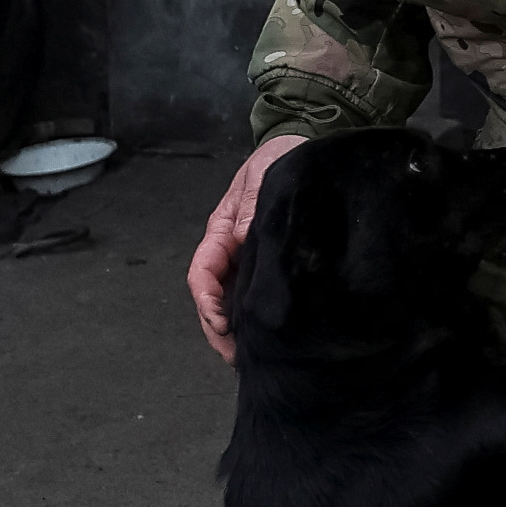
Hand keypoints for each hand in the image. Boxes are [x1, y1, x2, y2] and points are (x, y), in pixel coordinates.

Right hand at [189, 127, 305, 359]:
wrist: (302, 148)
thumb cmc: (278, 159)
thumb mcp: (261, 178)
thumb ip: (250, 208)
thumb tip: (241, 238)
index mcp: (221, 231)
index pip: (203, 272)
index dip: (208, 302)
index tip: (221, 324)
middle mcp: (231, 250)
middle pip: (213, 296)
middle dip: (218, 329)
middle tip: (234, 356)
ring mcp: (248, 260)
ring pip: (232, 302)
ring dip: (234, 330)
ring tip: (247, 357)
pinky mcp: (269, 266)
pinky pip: (253, 296)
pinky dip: (254, 320)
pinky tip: (266, 338)